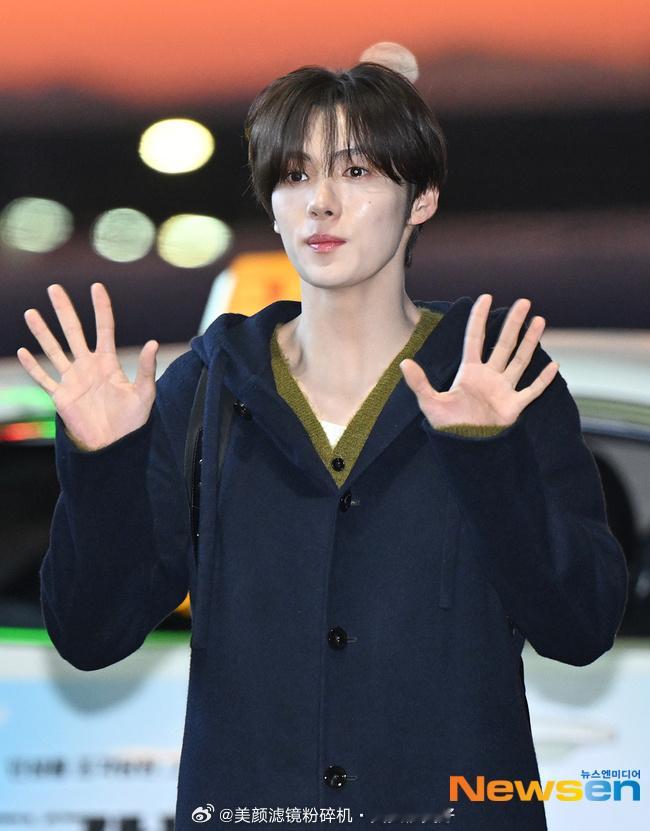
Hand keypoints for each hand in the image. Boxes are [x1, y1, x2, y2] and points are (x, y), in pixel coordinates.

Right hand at [17, 282, 158, 450]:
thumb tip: (152, 343)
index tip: (96, 287)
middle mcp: (88, 366)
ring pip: (54, 350)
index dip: (101, 308)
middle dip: (64, 310)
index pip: (104, 328)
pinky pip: (44, 379)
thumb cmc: (133, 421)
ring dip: (42, 333)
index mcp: (109, 362)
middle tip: (54, 288)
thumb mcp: (144, 393)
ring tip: (31, 313)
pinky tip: (22, 351)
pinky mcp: (61, 397)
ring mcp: (72, 380)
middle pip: (73, 332)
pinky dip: (33, 367)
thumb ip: (146, 369)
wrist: (115, 445)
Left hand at [400, 295, 558, 429]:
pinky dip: (542, 380)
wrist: (464, 448)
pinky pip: (532, 390)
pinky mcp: (514, 405)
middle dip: (513, 323)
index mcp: (469, 372)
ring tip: (540, 321)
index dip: (479, 319)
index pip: (475, 339)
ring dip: (530, 342)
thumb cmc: (447, 426)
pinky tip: (554, 365)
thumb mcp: (430, 403)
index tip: (485, 297)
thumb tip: (404, 363)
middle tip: (524, 302)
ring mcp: (503, 389)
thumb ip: (419, 383)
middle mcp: (489, 376)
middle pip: (503, 344)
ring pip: (520, 360)